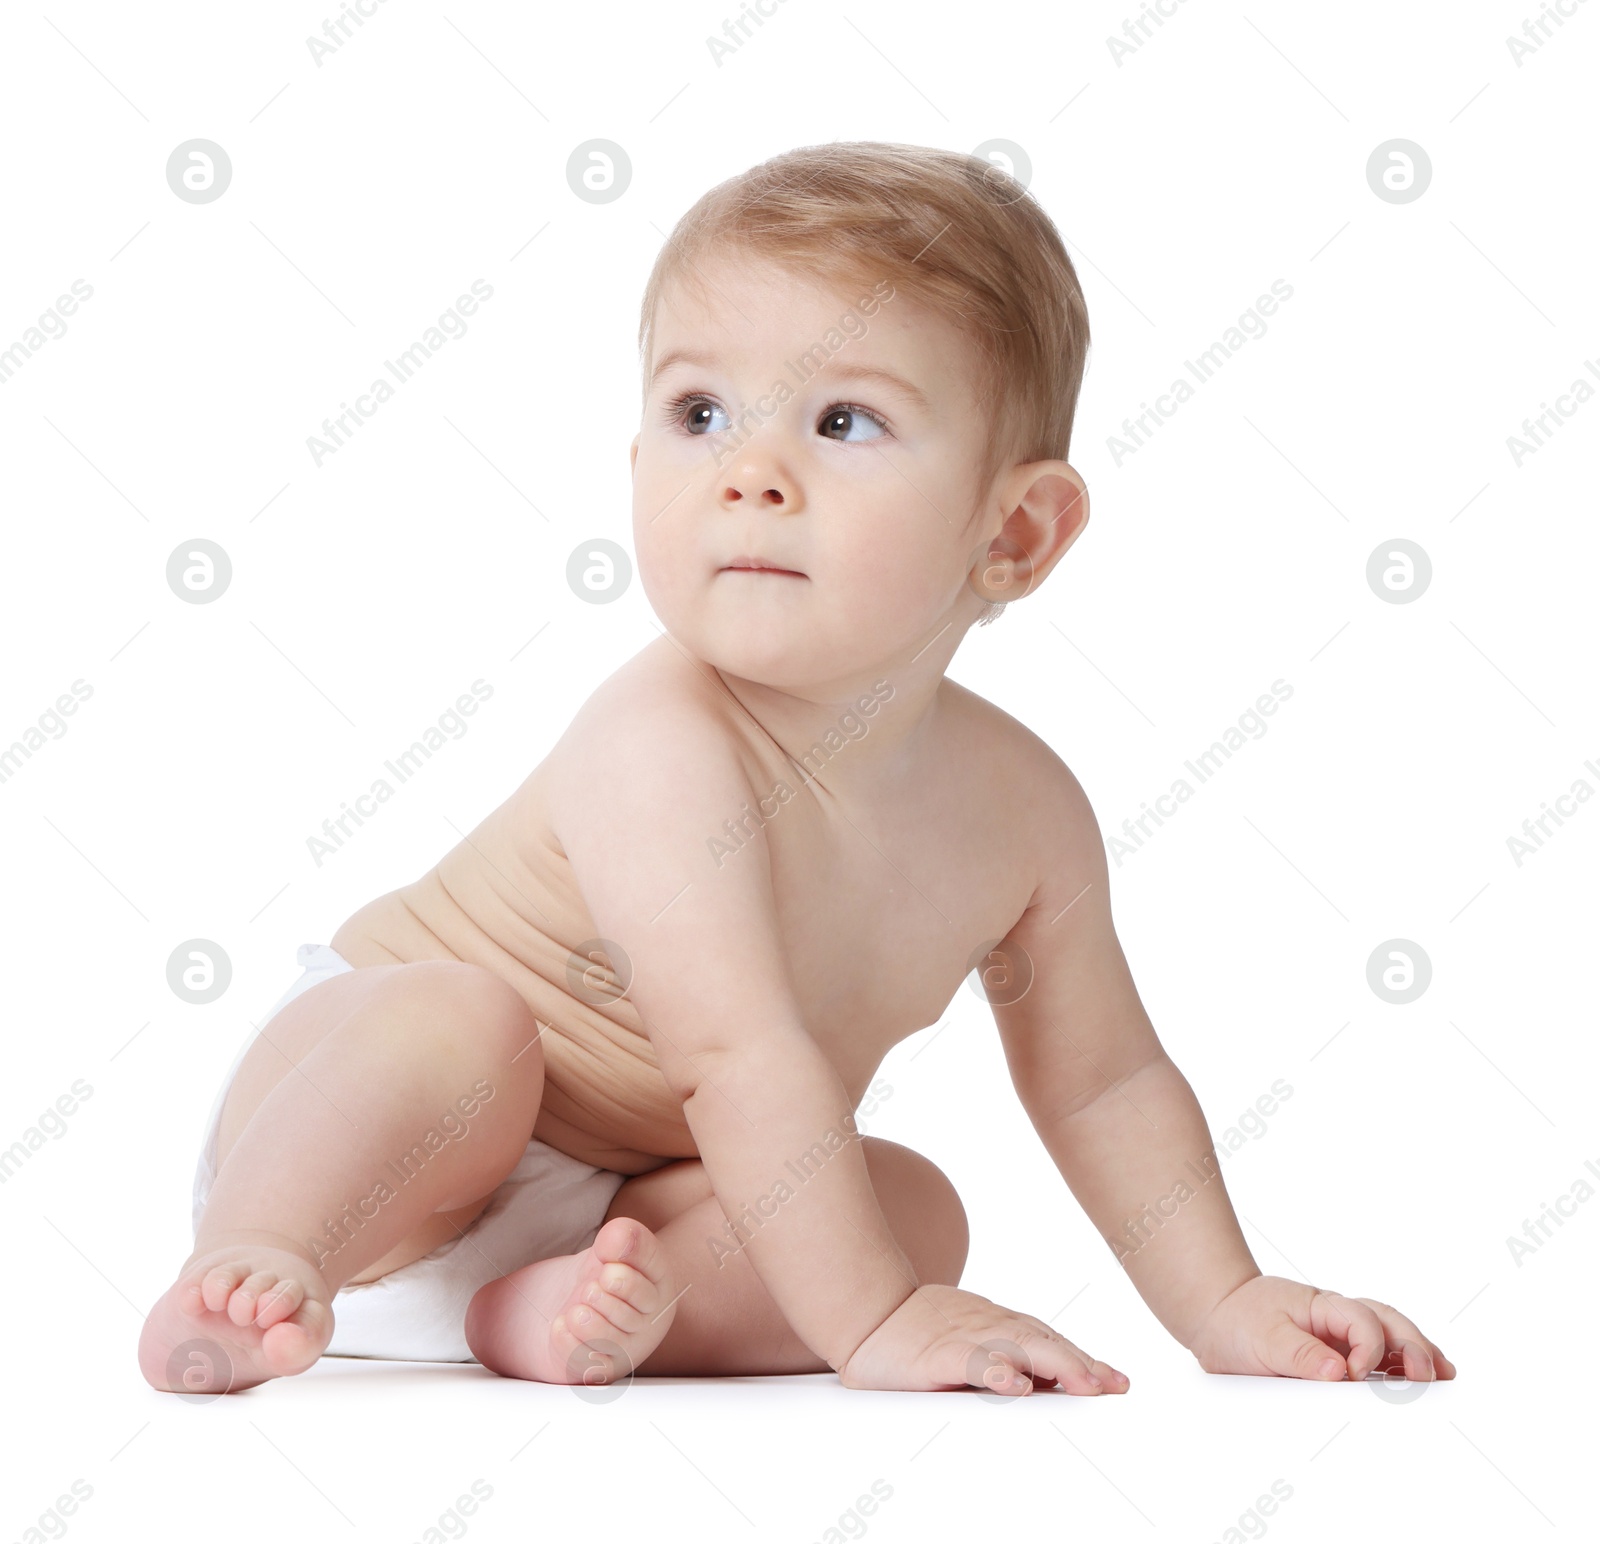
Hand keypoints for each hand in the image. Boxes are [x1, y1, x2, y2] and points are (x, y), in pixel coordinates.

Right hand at [837, 1284, 1128, 1396]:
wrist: (864, 1309)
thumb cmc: (916, 1332)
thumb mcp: (967, 1343)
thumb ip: (1003, 1361)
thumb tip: (1043, 1388)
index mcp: (998, 1326)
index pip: (1050, 1342)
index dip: (1083, 1361)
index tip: (1117, 1382)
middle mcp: (989, 1326)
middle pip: (1044, 1343)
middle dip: (1081, 1365)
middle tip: (1113, 1386)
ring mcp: (965, 1336)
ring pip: (1018, 1348)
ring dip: (1056, 1365)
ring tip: (1086, 1385)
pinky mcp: (938, 1352)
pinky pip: (972, 1361)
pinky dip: (996, 1371)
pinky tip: (1016, 1385)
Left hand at [1188, 1274, 1457, 1382]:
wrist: (1217, 1314)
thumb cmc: (1238, 1321)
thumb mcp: (1261, 1337)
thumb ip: (1298, 1354)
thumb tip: (1337, 1372)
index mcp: (1322, 1306)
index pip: (1360, 1322)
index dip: (1367, 1349)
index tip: (1357, 1376)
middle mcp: (1339, 1316)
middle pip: (1388, 1322)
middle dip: (1413, 1347)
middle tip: (1431, 1377)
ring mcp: (1343, 1332)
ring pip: (1392, 1334)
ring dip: (1418, 1353)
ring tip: (1444, 1377)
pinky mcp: (1342, 1351)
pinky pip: (1380, 1353)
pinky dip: (1403, 1364)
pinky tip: (1422, 1379)